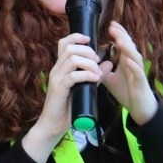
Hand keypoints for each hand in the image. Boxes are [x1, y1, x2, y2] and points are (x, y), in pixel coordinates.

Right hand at [25, 33, 101, 161]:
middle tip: (97, 61)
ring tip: (97, 72)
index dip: (77, 37)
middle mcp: (56, 69)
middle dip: (87, 51)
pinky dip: (87, 75)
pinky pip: (73, 75)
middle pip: (70, 48)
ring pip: (72, 59)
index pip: (64, 43)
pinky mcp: (59, 88)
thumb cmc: (68, 107)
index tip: (89, 40)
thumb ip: (94, 75)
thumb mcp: (84, 88)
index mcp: (60, 67)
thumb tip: (108, 64)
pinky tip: (95, 79)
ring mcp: (56, 78)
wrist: (53, 125)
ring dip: (89, 63)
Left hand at [99, 21, 157, 124]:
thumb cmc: (127, 92)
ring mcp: (138, 72)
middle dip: (121, 35)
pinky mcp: (141, 82)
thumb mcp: (111, 80)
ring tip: (119, 40)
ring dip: (127, 48)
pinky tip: (126, 60)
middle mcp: (134, 64)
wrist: (139, 108)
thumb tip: (89, 64)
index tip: (110, 24)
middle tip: (112, 26)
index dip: (118, 34)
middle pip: (129, 46)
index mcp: (127, 61)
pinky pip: (138, 72)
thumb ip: (102, 71)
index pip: (123, 44)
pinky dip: (132, 65)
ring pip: (135, 56)